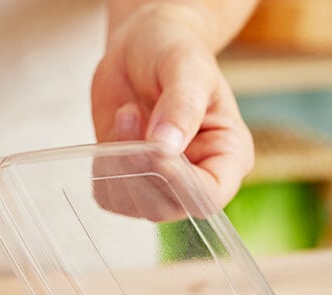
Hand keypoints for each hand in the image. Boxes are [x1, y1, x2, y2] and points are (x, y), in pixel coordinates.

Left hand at [91, 1, 253, 215]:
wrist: (141, 48)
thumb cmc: (174, 51)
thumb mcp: (186, 66)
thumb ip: (182, 105)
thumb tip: (167, 146)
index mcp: (228, 156)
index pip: (208, 197)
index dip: (179, 185)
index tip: (154, 151)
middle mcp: (197, 179)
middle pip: (167, 208)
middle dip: (140, 170)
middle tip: (130, 117)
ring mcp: (161, 186)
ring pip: (135, 207)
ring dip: (119, 165)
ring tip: (127, 115)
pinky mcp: (130, 183)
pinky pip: (110, 197)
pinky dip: (103, 170)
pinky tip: (116, 133)